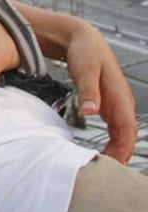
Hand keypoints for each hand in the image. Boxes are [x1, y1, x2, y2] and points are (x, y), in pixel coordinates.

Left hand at [62, 19, 137, 162]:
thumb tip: (91, 112)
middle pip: (127, 136)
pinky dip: (112, 142)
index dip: (123, 148)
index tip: (113, 164)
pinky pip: (115, 129)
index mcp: (120, 96)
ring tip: (102, 167)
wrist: (83, 39)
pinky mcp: (110, 105)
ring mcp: (117, 104)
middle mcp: (122, 103)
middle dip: (120, 155)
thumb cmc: (85, 52)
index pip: (127, 129)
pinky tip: (102, 152)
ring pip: (122, 134)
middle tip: (104, 172)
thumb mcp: (84, 69)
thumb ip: (87, 91)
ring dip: (117, 150)